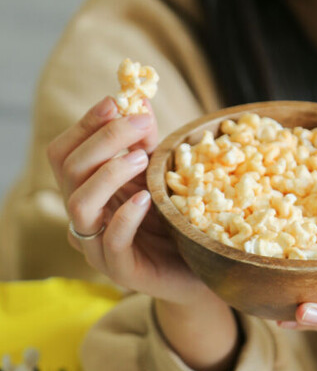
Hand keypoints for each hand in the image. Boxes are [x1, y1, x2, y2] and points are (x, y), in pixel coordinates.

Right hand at [48, 95, 198, 302]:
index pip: (64, 152)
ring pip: (79, 204)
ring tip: (141, 158)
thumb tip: (139, 98)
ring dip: (108, 173)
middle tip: (140, 124)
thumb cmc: (174, 222)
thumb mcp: (158, 175)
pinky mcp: (119, 270)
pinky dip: (126, 215)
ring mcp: (97, 246)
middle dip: (104, 139)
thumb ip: (145, 141)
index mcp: (87, 191)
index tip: (116, 101)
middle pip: (68, 170)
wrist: (198, 272)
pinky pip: (111, 240)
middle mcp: (84, 218)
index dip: (84, 125)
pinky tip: (146, 198)